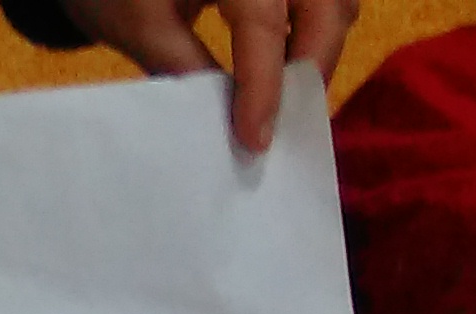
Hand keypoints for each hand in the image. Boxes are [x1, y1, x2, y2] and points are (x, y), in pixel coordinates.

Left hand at [58, 0, 357, 151]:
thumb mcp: (139, 25)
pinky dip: (315, 33)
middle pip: (325, 5)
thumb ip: (182, 67)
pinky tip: (285, 70)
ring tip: (285, 99)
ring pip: (336, 1)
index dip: (263, 83)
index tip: (255, 138)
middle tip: (284, 123)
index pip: (262, 20)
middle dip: (311, 66)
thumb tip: (224, 123)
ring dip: (319, 49)